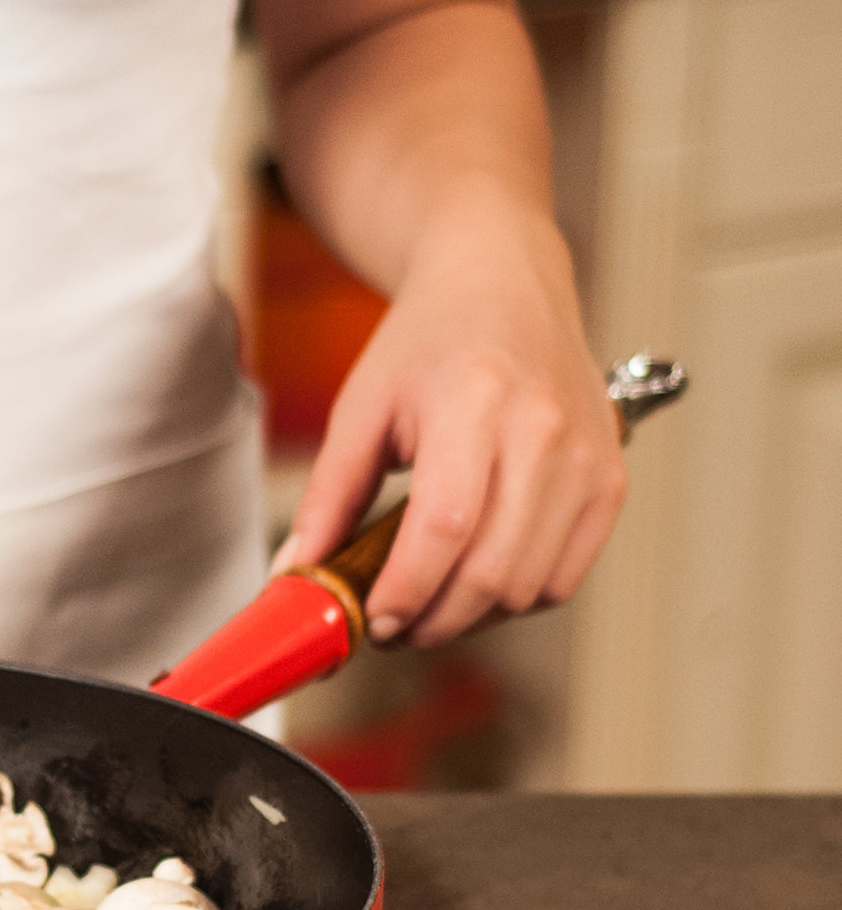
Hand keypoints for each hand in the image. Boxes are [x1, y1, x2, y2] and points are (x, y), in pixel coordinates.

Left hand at [271, 201, 624, 648]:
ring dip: (473, 616)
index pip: (445, 528)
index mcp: (475, 403)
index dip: (407, 591)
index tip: (375, 620)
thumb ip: (327, 496)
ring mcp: (588, 458)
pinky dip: (519, 598)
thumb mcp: (360, 408)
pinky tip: (478, 579)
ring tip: (429, 604)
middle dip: (434, 620)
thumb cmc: (431, 340)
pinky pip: (567, 576)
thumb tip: (298, 572)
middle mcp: (545, 432)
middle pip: (493, 571)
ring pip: (531, 586)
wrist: (501, 283)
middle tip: (393, 626)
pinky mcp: (611, 479)